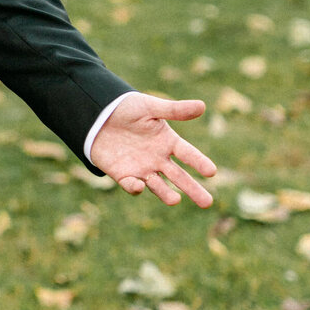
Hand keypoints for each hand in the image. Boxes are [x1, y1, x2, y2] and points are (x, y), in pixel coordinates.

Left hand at [89, 93, 215, 205]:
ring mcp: (141, 168)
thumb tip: (202, 106)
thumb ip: (174, 110)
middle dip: (193, 189)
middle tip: (207, 203)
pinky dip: (135, 187)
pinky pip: (131, 185)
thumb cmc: (127, 108)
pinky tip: (139, 185)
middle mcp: (158, 158)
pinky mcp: (123, 175)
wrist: (97, 115)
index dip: (199, 162)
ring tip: (175, 201)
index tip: (211, 172)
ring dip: (165, 194)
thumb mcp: (150, 107)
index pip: (188, 154)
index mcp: (167, 141)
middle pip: (179, 176)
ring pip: (157, 185)